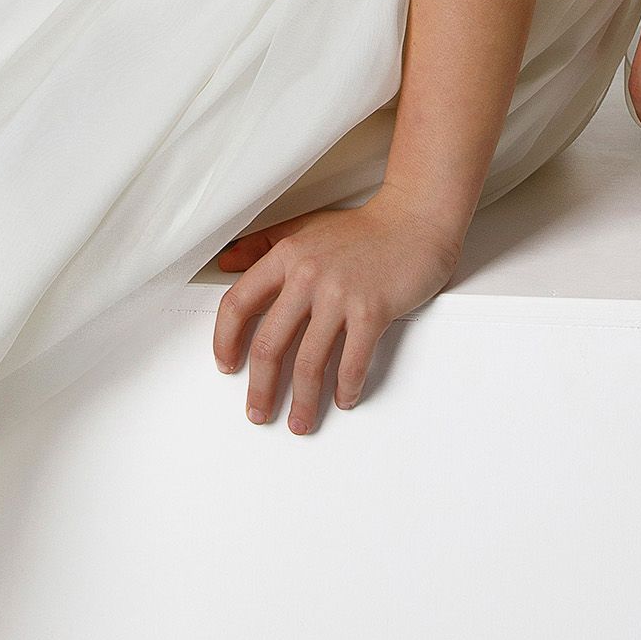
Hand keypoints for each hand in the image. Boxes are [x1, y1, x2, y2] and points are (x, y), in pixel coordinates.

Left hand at [211, 190, 461, 431]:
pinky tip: (344, 398)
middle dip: (260, 389)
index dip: (225, 341)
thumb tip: (226, 261)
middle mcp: (308, 274)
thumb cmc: (364, 229)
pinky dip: (346, 388)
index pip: (238, 304)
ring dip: (303, 402)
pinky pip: (352, 363)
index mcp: (287, 255)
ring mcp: (340, 293)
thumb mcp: (306, 229)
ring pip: (309, 363)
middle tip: (259, 411)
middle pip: (268, 345)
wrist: (415, 218)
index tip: (226, 364)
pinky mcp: (373, 310)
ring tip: (300, 421)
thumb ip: (263, 244)